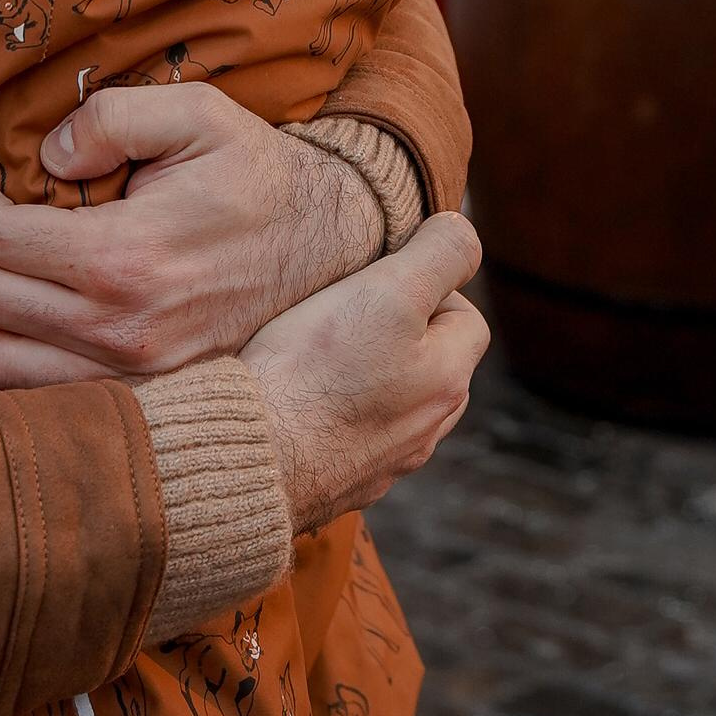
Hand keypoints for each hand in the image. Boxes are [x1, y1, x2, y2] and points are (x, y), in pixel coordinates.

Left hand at [0, 87, 386, 388]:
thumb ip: (112, 117)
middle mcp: (122, 331)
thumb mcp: (199, 115)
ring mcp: (132, 377)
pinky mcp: (144, 400)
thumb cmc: (259, 177)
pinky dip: (16, 355)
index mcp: (127, 259)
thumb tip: (45, 156)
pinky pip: (41, 395)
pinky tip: (28, 311)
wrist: (333, 251)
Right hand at [241, 216, 486, 539]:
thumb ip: (438, 255)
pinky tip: (296, 403)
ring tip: (317, 356)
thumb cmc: (314, 371)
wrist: (250, 457)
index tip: (375, 279)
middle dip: (400, 333)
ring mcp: (383, 463)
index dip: (427, 286)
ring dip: (367, 378)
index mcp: (448, 382)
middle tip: (344, 311)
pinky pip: (349, 439)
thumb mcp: (387, 291)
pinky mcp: (339, 483)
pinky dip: (333, 417)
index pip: (465, 317)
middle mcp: (426, 430)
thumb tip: (462, 231)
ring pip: (392, 404)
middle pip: (431, 364)